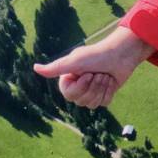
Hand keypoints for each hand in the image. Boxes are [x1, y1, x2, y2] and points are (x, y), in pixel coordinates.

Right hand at [32, 27, 155, 109]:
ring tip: (105, 75)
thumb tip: (35, 68)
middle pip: (80, 101)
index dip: (80, 87)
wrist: (122, 54)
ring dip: (101, 89)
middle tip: (98, 73)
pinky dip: (109, 91)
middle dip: (92, 87)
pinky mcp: (105, 93)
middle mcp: (80, 84)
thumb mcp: (75, 61)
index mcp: (70, 77)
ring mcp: (92, 89)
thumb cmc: (97, 55)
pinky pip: (104, 103)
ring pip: (92, 104)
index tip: (87, 73)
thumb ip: (55, 68)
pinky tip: (112, 81)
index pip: (69, 94)